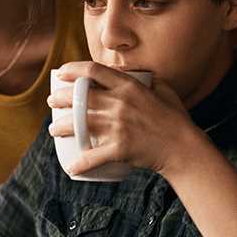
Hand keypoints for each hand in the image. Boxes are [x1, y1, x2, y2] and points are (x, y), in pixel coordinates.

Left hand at [46, 61, 198, 176]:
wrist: (184, 148)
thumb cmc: (175, 119)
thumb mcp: (164, 89)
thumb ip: (147, 78)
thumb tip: (131, 71)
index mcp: (129, 86)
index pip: (92, 71)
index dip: (72, 69)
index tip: (61, 73)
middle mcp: (120, 103)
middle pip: (79, 97)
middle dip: (59, 98)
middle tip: (52, 102)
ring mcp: (119, 127)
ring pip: (79, 125)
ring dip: (60, 127)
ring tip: (53, 129)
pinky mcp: (120, 149)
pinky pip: (93, 157)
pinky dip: (80, 164)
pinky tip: (71, 167)